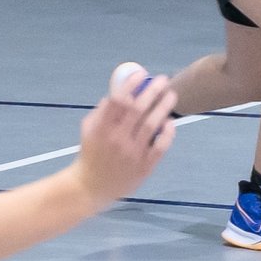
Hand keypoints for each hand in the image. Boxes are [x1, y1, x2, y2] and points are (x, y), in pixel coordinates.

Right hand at [74, 81, 176, 204]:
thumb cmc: (91, 154)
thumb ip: (102, 111)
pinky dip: (167, 132)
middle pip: (138, 109)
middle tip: (163, 79)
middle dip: (152, 91)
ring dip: (164, 107)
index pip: (118, 101)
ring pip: (152, 124)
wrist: (91, 187)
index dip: (130, 85)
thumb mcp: (89, 130)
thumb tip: (117, 91)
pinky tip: (170, 121)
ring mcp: (132, 153)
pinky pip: (161, 145)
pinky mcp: (145, 165)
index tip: (141, 73)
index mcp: (101, 128)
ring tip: (171, 95)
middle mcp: (117, 139)